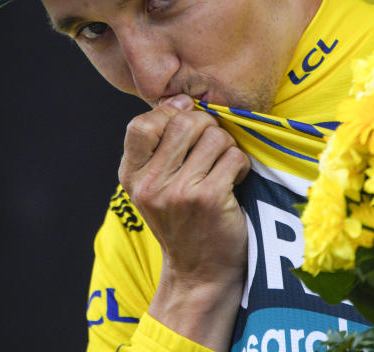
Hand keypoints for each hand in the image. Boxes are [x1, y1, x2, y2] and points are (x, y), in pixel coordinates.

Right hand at [118, 94, 250, 350]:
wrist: (199, 272)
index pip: (141, 124)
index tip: (185, 127)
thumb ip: (160, 144)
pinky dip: (241, 166)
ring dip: (227, 148)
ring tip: (222, 169)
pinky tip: (234, 183)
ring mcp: (178, 192)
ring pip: (214, 137)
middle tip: (212, 149)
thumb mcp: (154, 185)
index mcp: (132, 176)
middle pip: (185, 123)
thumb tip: (180, 100)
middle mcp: (150, 184)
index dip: (169, 116)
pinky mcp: (208, 199)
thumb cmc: (181, 221)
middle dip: (207, 129)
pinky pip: (234, 158)